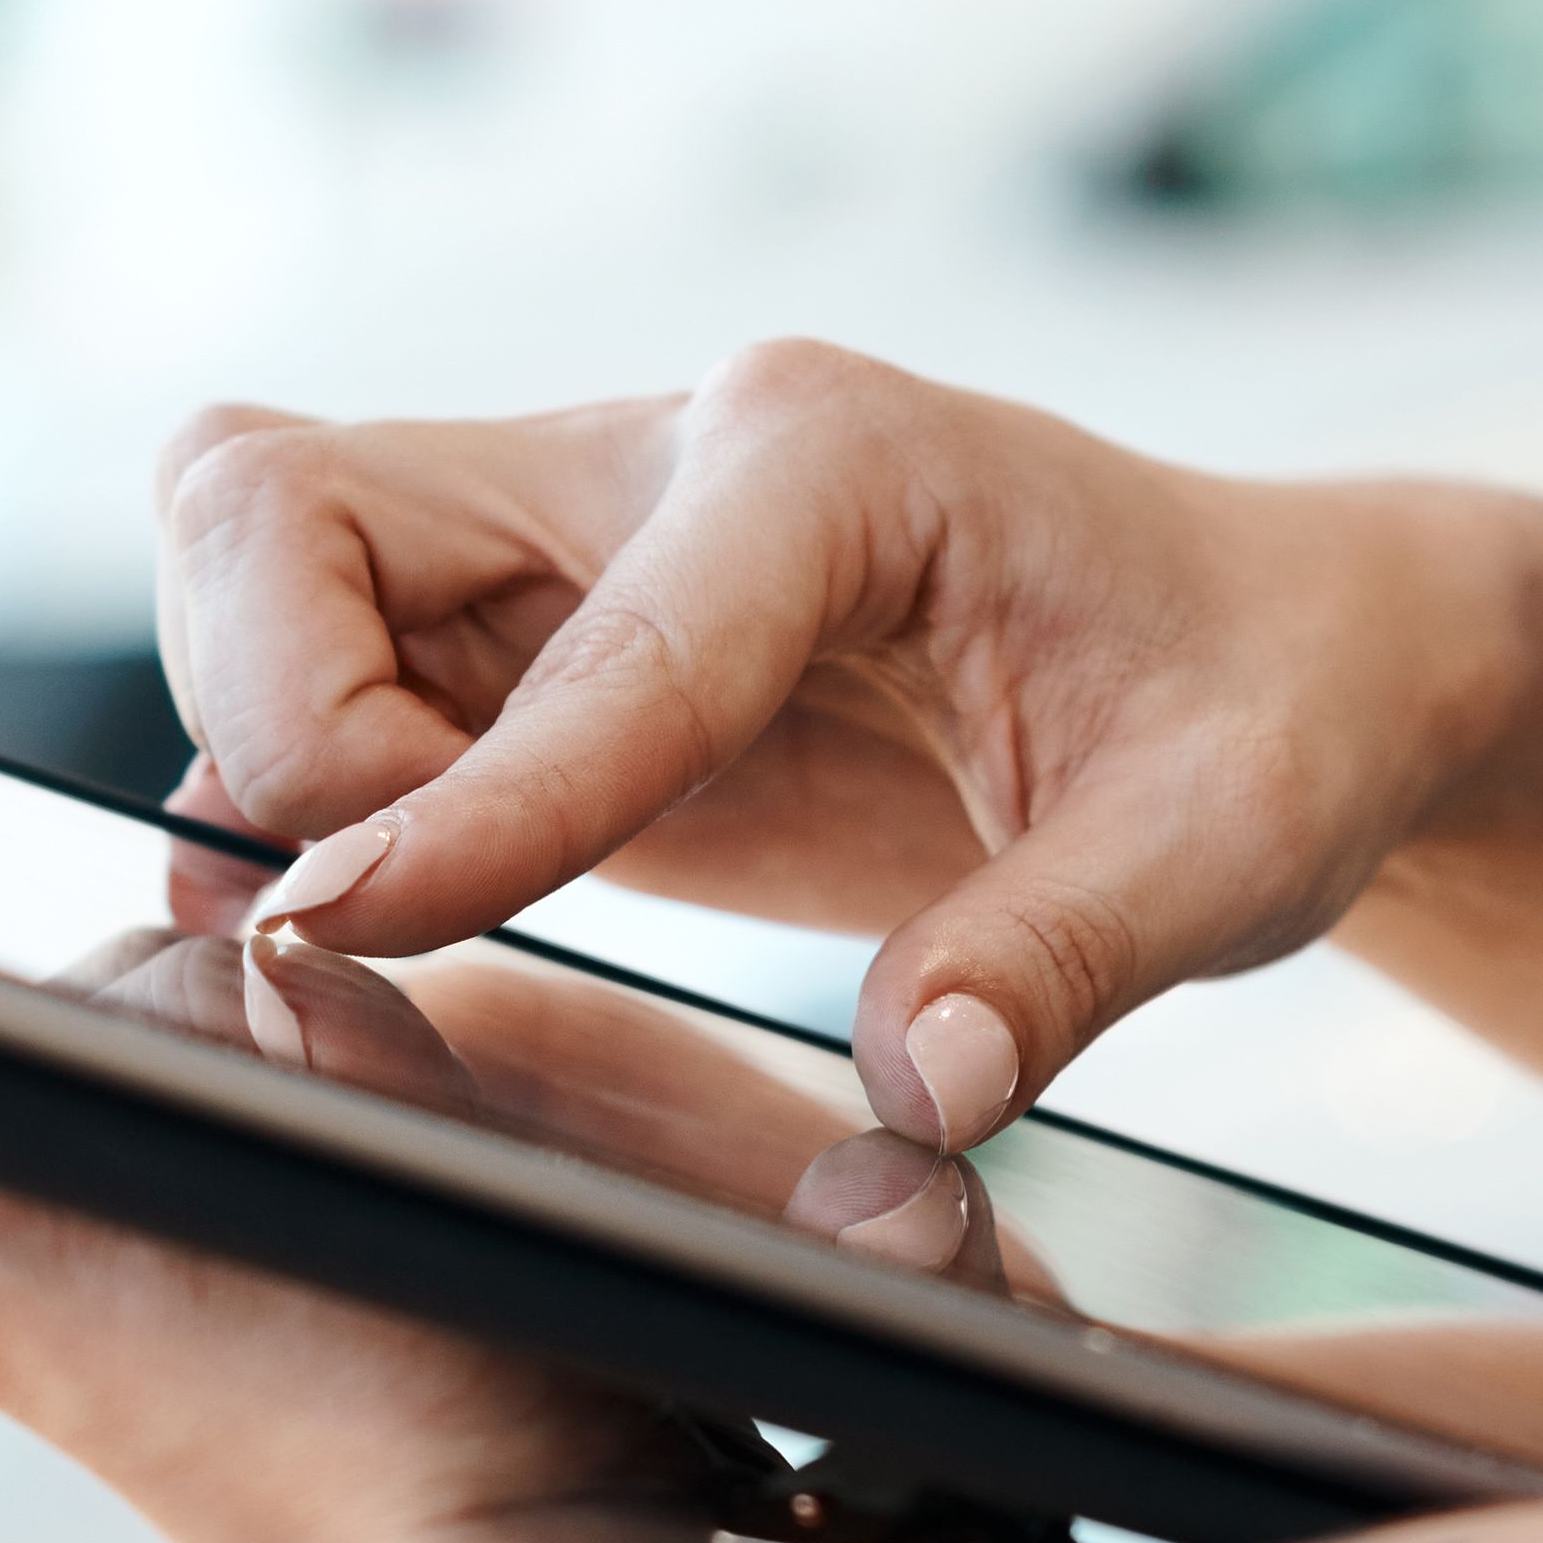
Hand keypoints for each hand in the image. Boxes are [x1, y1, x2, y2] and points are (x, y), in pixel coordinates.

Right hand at [154, 342, 1540, 1148]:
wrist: (1286, 656)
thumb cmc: (1269, 709)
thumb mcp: (1235, 843)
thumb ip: (1069, 953)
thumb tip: (921, 1084)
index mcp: (827, 459)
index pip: (590, 634)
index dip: (462, 800)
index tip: (352, 933)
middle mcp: (661, 459)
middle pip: (287, 500)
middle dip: (280, 712)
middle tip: (398, 899)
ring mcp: (579, 539)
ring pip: (257, 557)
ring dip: (273, 745)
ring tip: (422, 903)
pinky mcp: (541, 645)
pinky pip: (312, 669)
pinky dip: (289, 790)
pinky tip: (369, 910)